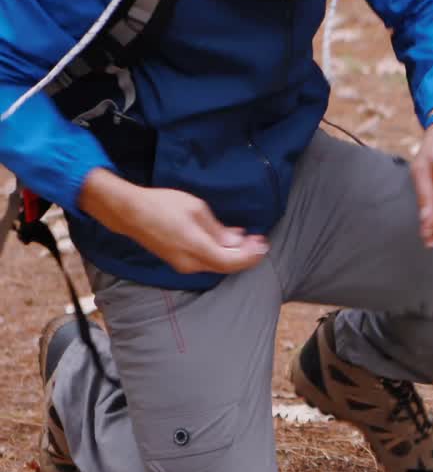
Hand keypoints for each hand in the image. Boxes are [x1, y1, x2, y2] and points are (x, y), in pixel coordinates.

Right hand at [80, 169, 267, 273]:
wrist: (129, 212)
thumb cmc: (162, 204)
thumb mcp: (196, 209)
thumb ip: (218, 230)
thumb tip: (235, 243)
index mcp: (197, 248)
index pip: (232, 261)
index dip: (251, 255)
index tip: (263, 244)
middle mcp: (191, 262)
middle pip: (227, 266)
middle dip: (247, 255)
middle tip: (259, 240)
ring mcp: (183, 265)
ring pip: (217, 265)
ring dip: (234, 255)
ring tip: (246, 239)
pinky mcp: (178, 262)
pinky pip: (206, 262)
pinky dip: (221, 254)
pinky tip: (227, 241)